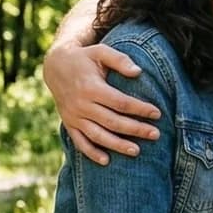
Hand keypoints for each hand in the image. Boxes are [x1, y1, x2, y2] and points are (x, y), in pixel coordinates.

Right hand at [45, 42, 161, 164]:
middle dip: (135, 129)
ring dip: (117, 145)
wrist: (55, 66)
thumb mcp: (101, 52)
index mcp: (91, 87)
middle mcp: (81, 104)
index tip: (157, 113)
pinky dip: (91, 153)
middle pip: (112, 121)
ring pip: (97, 135)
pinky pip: (79, 141)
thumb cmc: (85, 58)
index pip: (120, 102)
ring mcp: (74, 116)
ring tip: (136, 151)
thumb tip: (138, 72)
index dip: (139, 109)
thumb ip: (120, 60)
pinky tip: (106, 161)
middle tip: (156, 135)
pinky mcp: (69, 123)